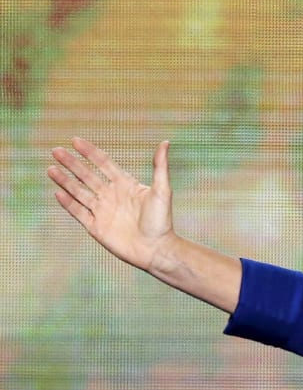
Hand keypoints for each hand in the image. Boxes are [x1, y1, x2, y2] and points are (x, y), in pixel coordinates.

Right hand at [48, 137, 175, 272]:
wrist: (156, 249)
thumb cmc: (162, 221)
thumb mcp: (162, 190)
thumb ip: (160, 166)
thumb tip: (166, 142)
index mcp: (125, 185)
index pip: (104, 163)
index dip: (90, 152)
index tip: (75, 140)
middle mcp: (111, 196)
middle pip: (87, 176)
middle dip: (72, 163)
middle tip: (56, 151)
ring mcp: (102, 211)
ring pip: (79, 192)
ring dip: (65, 181)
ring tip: (51, 168)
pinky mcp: (96, 227)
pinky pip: (79, 213)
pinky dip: (68, 203)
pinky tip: (57, 193)